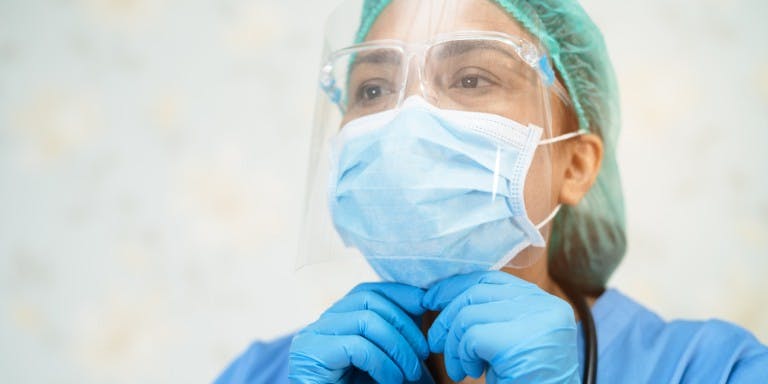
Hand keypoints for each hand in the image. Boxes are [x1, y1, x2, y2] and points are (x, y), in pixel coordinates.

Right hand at [288, 282, 428, 382]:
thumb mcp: (384, 360)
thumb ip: (395, 332)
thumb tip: (421, 300)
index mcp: (335, 322)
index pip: (367, 291)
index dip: (399, 293)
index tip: (426, 303)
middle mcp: (320, 325)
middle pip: (368, 299)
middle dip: (403, 323)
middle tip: (423, 353)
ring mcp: (312, 337)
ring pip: (365, 320)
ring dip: (398, 347)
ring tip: (411, 372)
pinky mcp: (311, 354)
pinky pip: (356, 346)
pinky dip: (382, 363)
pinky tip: (392, 380)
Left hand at [423, 271, 579, 383]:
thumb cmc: (523, 381)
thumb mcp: (509, 338)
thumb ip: (491, 314)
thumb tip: (442, 295)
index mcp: (545, 302)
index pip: (491, 279)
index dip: (456, 287)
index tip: (431, 299)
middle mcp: (545, 306)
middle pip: (477, 292)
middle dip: (446, 317)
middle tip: (436, 342)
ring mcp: (535, 321)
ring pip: (468, 315)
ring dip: (453, 345)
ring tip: (459, 368)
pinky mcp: (519, 340)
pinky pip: (470, 337)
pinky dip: (461, 356)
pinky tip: (471, 372)